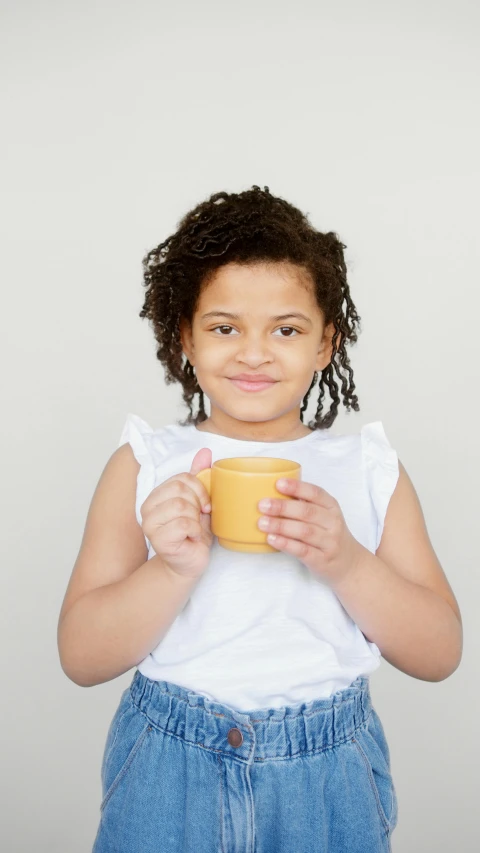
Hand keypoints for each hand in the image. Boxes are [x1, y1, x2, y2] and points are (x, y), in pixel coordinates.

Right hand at [140, 448, 212, 578]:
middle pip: (181, 490)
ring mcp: (150, 524)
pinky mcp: (157, 540)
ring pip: (181, 506)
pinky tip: (191, 538)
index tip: (204, 505)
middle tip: (197, 519)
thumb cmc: (193, 532)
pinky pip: (184, 524)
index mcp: (156, 494)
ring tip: (193, 529)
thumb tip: (205, 451)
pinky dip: (194, 531)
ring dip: (196, 519)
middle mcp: (147, 507)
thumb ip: (199, 476)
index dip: (200, 490)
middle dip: (197, 505)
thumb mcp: (199, 500)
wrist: (190, 561)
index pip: (182, 478)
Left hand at [257, 478, 361, 585]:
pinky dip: (286, 544)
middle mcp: (333, 523)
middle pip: (307, 512)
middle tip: (263, 505)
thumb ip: (305, 505)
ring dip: (281, 526)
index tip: (278, 483)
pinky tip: (272, 539)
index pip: (316, 493)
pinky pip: (303, 551)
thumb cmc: (329, 535)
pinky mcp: (322, 560)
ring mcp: (329, 543)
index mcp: (331, 508)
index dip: (297, 487)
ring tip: (262, 523)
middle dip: (283, 507)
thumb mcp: (324, 517)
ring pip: (304, 531)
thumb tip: (272, 494)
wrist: (349, 564)